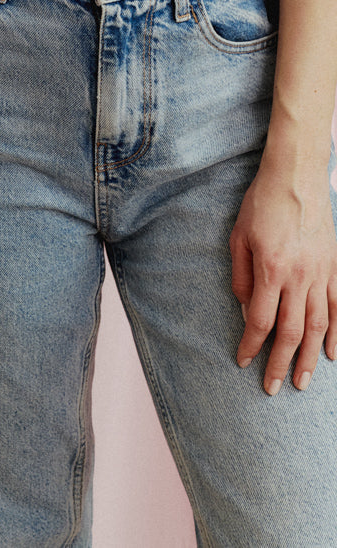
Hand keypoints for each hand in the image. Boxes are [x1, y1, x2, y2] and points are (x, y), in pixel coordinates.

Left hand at [230, 165, 336, 393]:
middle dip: (280, 362)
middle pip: (290, 331)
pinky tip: (332, 354)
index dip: (251, 345)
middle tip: (274, 388)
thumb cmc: (261, 203)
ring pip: (318, 326)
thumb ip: (241, 277)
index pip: (260, 320)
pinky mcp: (335, 268)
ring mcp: (321, 274)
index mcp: (270, 269)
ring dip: (308, 357)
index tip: (244, 361)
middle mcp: (298, 277)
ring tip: (301, 382)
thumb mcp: (238, 236)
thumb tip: (245, 312)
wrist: (296, 176)